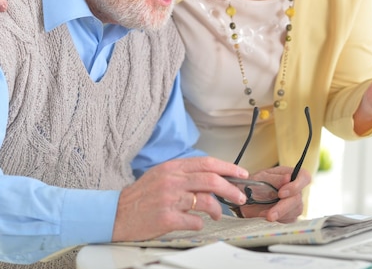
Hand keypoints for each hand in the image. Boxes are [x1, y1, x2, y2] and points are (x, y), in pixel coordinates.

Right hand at [112, 157, 248, 241]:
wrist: (116, 215)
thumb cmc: (141, 196)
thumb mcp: (161, 175)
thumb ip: (185, 173)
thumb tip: (213, 176)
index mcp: (173, 167)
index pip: (207, 163)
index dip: (228, 167)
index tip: (241, 174)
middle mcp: (172, 180)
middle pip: (211, 180)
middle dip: (231, 189)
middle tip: (239, 197)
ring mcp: (169, 199)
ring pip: (206, 201)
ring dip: (218, 209)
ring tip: (218, 214)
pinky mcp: (166, 218)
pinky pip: (194, 221)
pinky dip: (200, 223)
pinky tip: (197, 223)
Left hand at [239, 166, 310, 222]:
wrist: (247, 198)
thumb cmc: (255, 184)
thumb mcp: (261, 177)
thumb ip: (274, 179)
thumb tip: (287, 178)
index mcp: (290, 175)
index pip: (304, 177)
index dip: (296, 185)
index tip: (281, 193)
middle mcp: (295, 190)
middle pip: (298, 198)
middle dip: (283, 207)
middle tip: (270, 214)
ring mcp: (294, 204)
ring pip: (295, 211)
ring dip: (280, 215)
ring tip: (264, 215)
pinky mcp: (290, 216)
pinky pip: (289, 220)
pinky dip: (278, 220)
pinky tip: (266, 218)